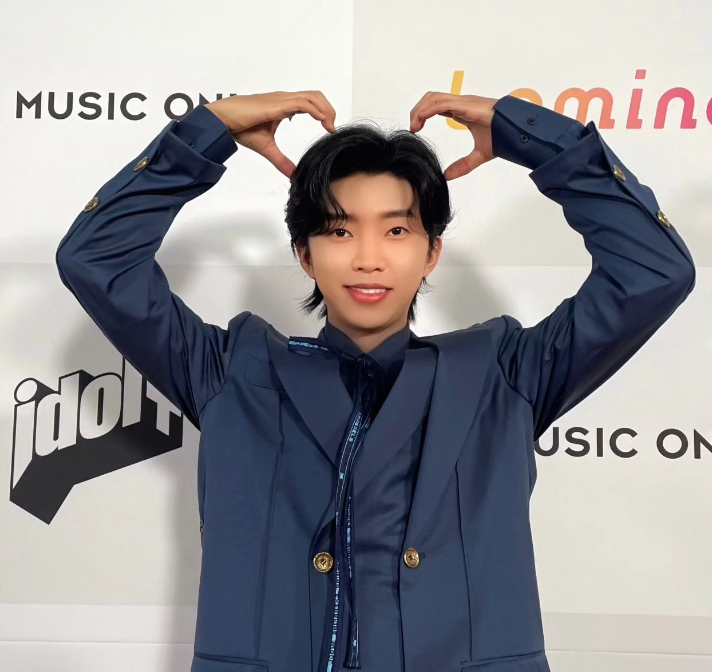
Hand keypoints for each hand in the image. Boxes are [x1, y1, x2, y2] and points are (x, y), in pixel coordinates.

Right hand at [206, 91, 335, 178]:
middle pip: (315, 96)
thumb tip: (292, 174)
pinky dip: (316, 111)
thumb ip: (281, 160)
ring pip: (312, 97)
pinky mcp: (278, 104)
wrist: (224, 120)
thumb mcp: (267, 148)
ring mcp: (282, 99)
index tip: (329, 129)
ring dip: (326, 110)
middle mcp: (285, 99)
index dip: (323, 113)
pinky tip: (322, 122)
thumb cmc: (241, 128)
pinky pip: (303, 103)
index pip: (310, 102)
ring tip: (330, 126)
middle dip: (329, 109)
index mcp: (283, 106)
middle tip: (332, 128)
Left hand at [409, 92, 499, 180]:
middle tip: (412, 129)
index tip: (416, 129)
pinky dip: (427, 110)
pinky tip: (421, 122)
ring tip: (414, 126)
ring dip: (419, 110)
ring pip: (433, 97)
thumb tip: (447, 175)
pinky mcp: (466, 104)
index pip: (436, 105)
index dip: (423, 114)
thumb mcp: (479, 155)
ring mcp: (464, 102)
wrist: (518, 131)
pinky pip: (441, 103)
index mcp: (462, 111)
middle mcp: (461, 103)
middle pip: (431, 98)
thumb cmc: (504, 136)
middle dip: (417, 110)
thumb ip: (463, 165)